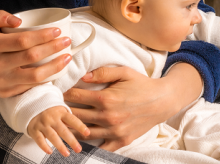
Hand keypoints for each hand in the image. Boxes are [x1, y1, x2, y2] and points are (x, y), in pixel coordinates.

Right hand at [0, 10, 71, 97]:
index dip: (42, 36)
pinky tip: (56, 69)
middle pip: (31, 57)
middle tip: (67, 41)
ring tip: (67, 57)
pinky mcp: (5, 93)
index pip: (22, 41)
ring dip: (55, 67)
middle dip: (53, 48)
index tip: (57, 30)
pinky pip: (31, 86)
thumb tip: (18, 21)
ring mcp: (0, 82)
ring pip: (34, 76)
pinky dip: (46, 78)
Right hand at [28, 106, 88, 156]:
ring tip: (67, 154)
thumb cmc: (52, 111)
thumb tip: (82, 129)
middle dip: (72, 141)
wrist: (32, 105)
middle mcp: (52, 118)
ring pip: (52, 136)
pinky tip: (50, 152)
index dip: (80, 126)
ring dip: (60, 146)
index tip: (87, 133)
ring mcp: (43, 124)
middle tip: (79, 149)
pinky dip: (44, 146)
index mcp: (61, 112)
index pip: (72, 120)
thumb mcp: (61, 111)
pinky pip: (39, 139)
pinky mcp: (34, 130)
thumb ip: (70, 120)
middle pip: (63, 131)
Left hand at [63, 64, 200, 150]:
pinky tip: (83, 139)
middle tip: (56, 108)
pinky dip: (90, 144)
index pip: (75, 96)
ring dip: (73, 128)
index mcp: (106, 98)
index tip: (57, 92)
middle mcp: (108, 116)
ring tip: (65, 123)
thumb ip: (102, 73)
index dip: (64, 93)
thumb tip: (82, 76)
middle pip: (75, 116)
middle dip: (64, 111)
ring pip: (84, 133)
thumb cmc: (142, 84)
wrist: (163, 101)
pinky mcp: (121, 140)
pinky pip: (100, 147)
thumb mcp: (124, 72)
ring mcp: (114, 131)